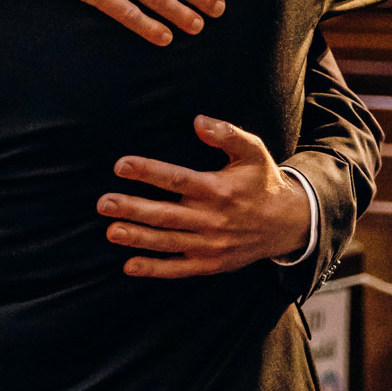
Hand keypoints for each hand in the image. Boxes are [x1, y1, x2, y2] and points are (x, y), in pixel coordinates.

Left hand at [99, 116, 311, 277]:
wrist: (287, 224)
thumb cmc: (263, 182)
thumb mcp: (253, 151)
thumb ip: (227, 134)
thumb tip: (198, 121)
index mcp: (218, 189)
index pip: (177, 179)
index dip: (148, 172)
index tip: (121, 165)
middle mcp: (212, 218)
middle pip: (166, 214)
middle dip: (133, 209)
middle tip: (104, 203)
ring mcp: (210, 244)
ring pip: (168, 241)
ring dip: (138, 237)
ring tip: (111, 231)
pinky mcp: (210, 263)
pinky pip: (178, 268)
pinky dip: (154, 269)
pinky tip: (129, 265)